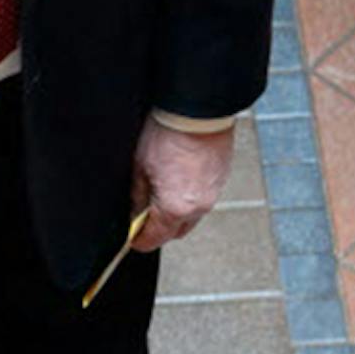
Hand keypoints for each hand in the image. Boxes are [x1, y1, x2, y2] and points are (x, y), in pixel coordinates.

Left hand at [129, 116, 234, 251]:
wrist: (197, 113)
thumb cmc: (167, 134)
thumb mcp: (140, 165)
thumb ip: (138, 194)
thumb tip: (134, 210)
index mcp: (175, 207)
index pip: (156, 237)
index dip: (141, 240)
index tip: (133, 240)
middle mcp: (198, 207)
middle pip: (176, 231)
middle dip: (160, 229)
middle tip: (143, 218)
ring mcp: (212, 195)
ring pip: (192, 216)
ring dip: (176, 212)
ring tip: (160, 194)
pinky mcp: (220, 180)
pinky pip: (203, 198)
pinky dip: (190, 197)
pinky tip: (178, 180)